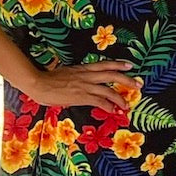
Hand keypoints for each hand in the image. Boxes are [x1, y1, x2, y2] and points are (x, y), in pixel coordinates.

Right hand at [18, 61, 138, 112]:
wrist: (38, 83)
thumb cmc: (47, 80)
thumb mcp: (65, 74)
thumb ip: (75, 77)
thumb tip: (79, 82)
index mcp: (82, 69)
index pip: (104, 65)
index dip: (118, 64)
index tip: (129, 65)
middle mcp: (87, 75)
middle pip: (112, 75)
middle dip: (127, 80)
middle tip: (138, 84)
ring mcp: (85, 85)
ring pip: (109, 90)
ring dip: (120, 98)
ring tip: (127, 105)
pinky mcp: (82, 96)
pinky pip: (100, 101)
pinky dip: (109, 106)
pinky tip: (113, 111)